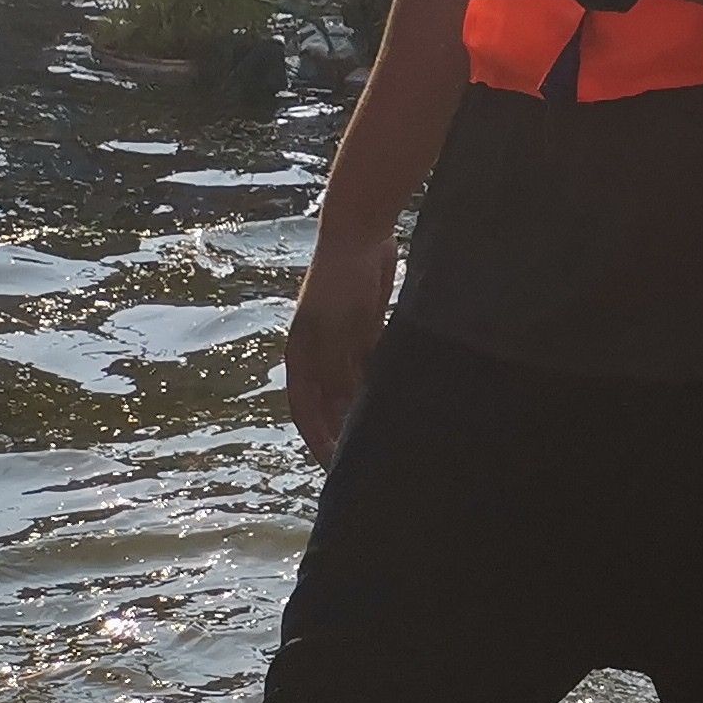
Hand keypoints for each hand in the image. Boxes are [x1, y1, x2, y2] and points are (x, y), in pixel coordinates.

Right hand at [286, 236, 393, 464]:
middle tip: (366, 461)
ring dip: (365, 409)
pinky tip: (403, 400)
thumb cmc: (341, 283)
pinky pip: (375, 366)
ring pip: (354, 387)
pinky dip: (384, 383)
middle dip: (343, 430)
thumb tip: (348, 416)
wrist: (358, 234)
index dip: (317, 439)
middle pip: (330, 404)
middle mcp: (319, 355)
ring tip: (387, 438)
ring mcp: (343, 342)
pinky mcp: (368, 329)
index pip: (305, 411)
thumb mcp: (339, 333)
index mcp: (300, 358)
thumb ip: (343, 372)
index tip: (334, 468)